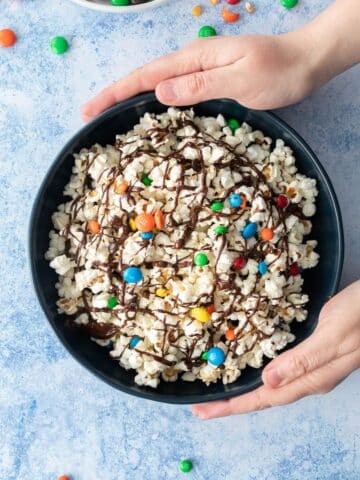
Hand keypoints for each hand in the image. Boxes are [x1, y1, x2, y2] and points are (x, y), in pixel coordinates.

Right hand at [82, 31, 315, 120]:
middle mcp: (192, 63)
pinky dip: (155, 101)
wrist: (304, 62)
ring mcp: (200, 71)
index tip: (91, 109)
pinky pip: (175, 91)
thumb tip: (160, 93)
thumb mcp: (240, 79)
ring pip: (157, 85)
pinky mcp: (209, 80)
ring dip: (131, 99)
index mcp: (194, 60)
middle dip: (115, 95)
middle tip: (90, 116)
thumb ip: (200, 85)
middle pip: (145, 79)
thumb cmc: (277, 72)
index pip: (146, 77)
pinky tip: (150, 113)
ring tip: (109, 116)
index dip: (116, 93)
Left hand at [192, 281, 359, 418]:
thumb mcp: (333, 336)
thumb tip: (268, 381)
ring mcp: (312, 367)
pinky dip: (258, 371)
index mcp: (312, 378)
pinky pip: (280, 369)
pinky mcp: (313, 353)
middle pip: (265, 396)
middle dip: (232, 403)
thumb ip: (303, 360)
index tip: (204, 411)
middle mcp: (310, 378)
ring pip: (271, 385)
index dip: (233, 406)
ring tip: (219, 392)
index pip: (265, 398)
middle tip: (202, 405)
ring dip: (244, 390)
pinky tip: (250, 365)